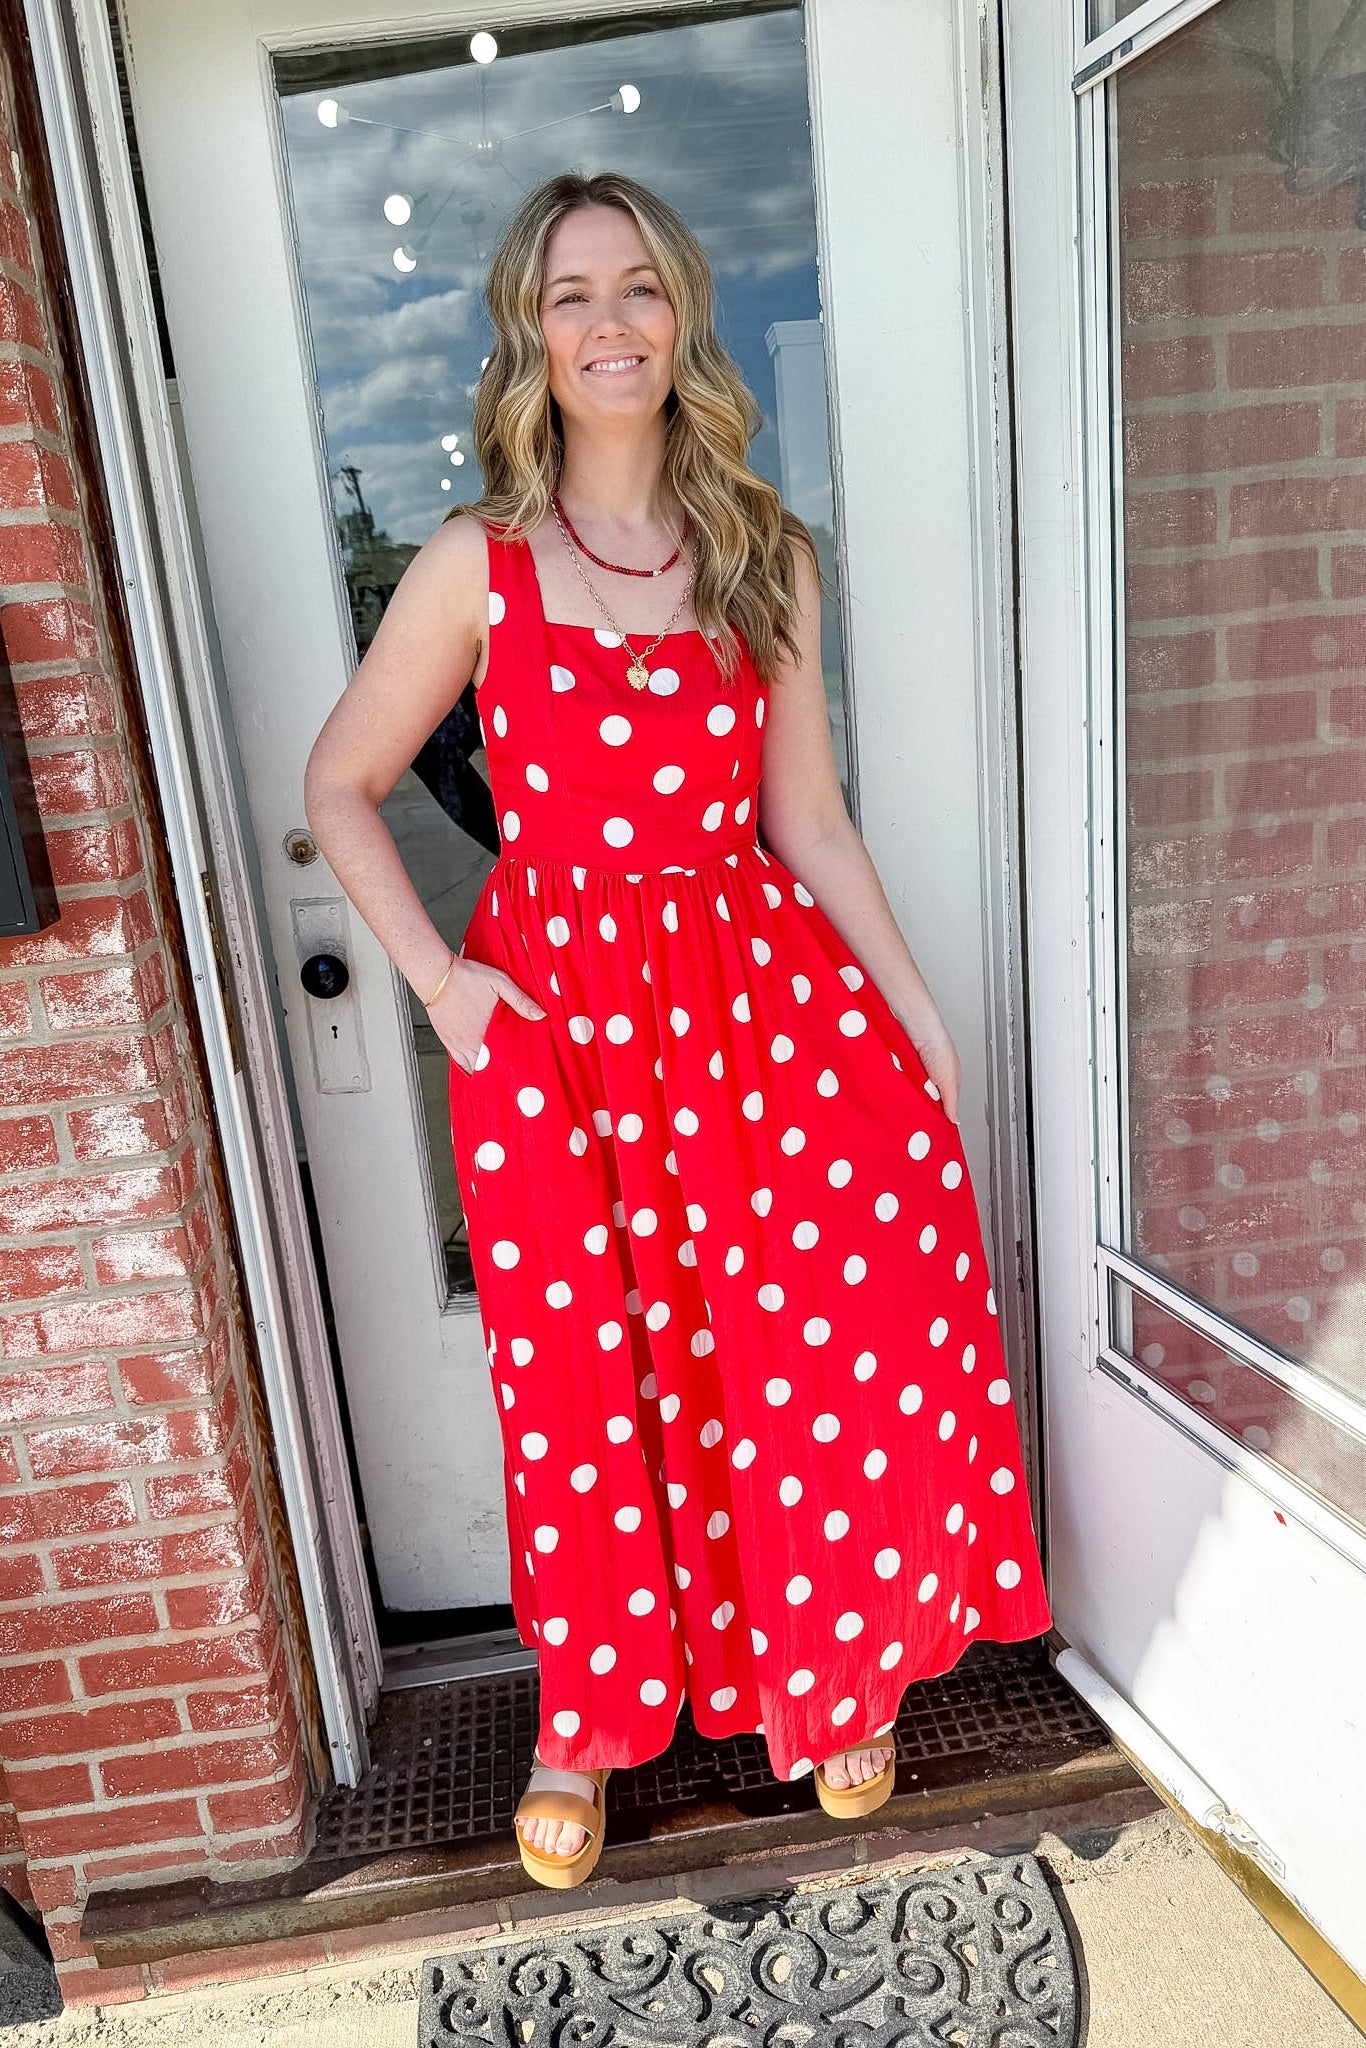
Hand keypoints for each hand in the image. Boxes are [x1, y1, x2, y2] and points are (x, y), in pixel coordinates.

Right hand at [429, 957, 544, 1073]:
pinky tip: (474, 1066)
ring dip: (482, 1070)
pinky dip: (467, 1066)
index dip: (511, 1068)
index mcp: (486, 1032)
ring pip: (472, 1067)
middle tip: (509, 1073)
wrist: (436, 976)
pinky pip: (458, 1061)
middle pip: (487, 1068)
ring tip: (493, 1073)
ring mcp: (457, 1044)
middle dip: (498, 1071)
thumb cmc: (465, 978)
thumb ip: (520, 1000)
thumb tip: (540, 1014)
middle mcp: (471, 1042)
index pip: (502, 1060)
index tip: (520, 1072)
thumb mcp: (500, 983)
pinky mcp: (447, 1040)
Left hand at [904, 1014, 961, 1125]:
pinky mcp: (902, 1067)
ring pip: (910, 1093)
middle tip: (915, 1115)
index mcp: (947, 1080)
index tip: (930, 1129)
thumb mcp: (949, 1080)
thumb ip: (951, 1102)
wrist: (917, 1026)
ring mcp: (916, 1072)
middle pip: (925, 1101)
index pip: (943, 1105)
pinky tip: (897, 1087)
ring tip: (907, 1097)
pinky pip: (899, 1083)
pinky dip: (898, 1086)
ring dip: (908, 1096)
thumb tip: (955, 1120)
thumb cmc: (938, 1044)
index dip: (937, 1117)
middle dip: (920, 1107)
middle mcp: (931, 1077)